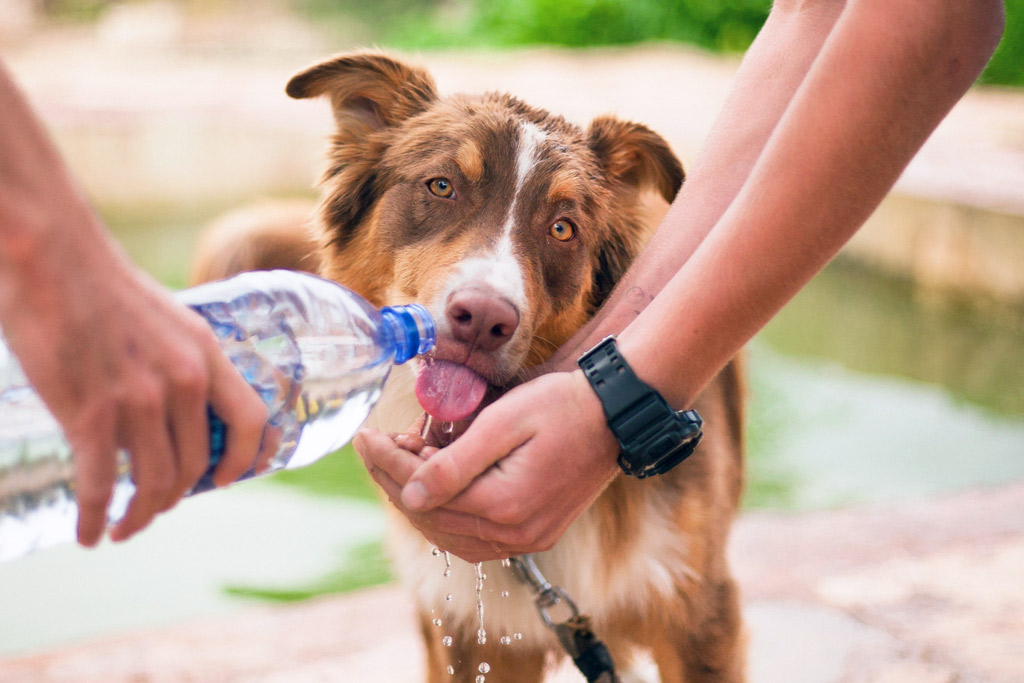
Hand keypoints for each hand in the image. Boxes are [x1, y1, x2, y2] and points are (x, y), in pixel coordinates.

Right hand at [1, 245, 270, 546]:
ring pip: (154, 483)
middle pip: (196, 465)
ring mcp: (139, 399)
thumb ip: (181, 363)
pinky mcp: (90, 413)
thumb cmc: (103, 287)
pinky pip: (101, 486)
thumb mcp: (168, 321)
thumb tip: (178, 409)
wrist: (51, 257)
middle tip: (153, 508)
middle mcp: (182, 381)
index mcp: (206, 354)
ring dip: (140, 516)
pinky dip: (95, 518)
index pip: (250, 420)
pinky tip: (88, 534)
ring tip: (123, 527)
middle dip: (175, 498)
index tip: (226, 480)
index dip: (246, 459)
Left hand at [355, 370, 620, 561]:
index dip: (387, 463)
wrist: (615, 415)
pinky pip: (474, 538)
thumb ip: (454, 463)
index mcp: (504, 506)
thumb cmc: (562, 406)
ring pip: (449, 534)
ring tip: (402, 460)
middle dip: (395, 480)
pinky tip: (434, 488)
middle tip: (377, 444)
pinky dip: (446, 515)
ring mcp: (527, 540)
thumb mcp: (504, 422)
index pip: (423, 493)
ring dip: (418, 500)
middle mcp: (515, 534)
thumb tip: (409, 495)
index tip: (364, 436)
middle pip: (432, 518)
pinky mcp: (535, 534)